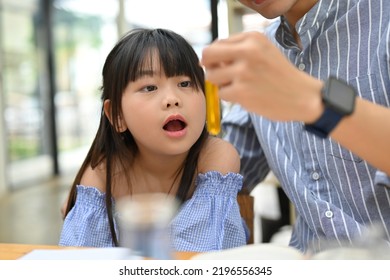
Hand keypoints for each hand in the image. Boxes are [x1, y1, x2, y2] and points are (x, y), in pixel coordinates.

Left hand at [201, 31, 322, 122]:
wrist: (302, 96)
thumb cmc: (280, 75)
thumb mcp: (263, 51)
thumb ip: (237, 50)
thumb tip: (205, 58)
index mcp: (252, 37)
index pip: (217, 43)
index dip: (217, 57)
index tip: (226, 66)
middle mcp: (247, 51)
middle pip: (208, 55)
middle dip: (210, 67)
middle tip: (220, 76)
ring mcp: (244, 71)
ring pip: (212, 76)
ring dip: (221, 84)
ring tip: (239, 87)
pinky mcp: (241, 91)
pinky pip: (221, 93)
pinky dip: (230, 97)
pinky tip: (246, 96)